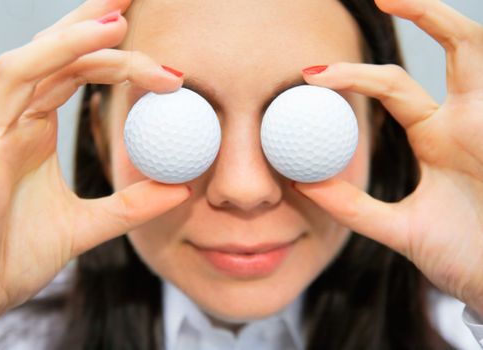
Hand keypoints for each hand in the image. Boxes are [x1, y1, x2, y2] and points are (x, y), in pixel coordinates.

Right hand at [0, 0, 188, 333]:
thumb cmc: (14, 255)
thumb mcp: (85, 227)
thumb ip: (129, 207)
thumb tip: (180, 190)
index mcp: (31, 132)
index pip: (70, 71)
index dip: (105, 46)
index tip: (147, 34)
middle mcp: (8, 126)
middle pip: (50, 58)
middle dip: (90, 25)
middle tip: (132, 0)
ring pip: (20, 74)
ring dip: (66, 45)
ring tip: (115, 24)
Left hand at [296, 0, 482, 313]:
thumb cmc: (468, 260)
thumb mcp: (401, 230)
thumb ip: (354, 207)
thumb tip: (302, 183)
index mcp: (439, 137)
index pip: (393, 87)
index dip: (353, 76)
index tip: (309, 76)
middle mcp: (468, 120)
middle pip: (450, 48)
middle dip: (419, 14)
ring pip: (476, 49)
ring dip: (443, 19)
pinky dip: (473, 53)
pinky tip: (455, 38)